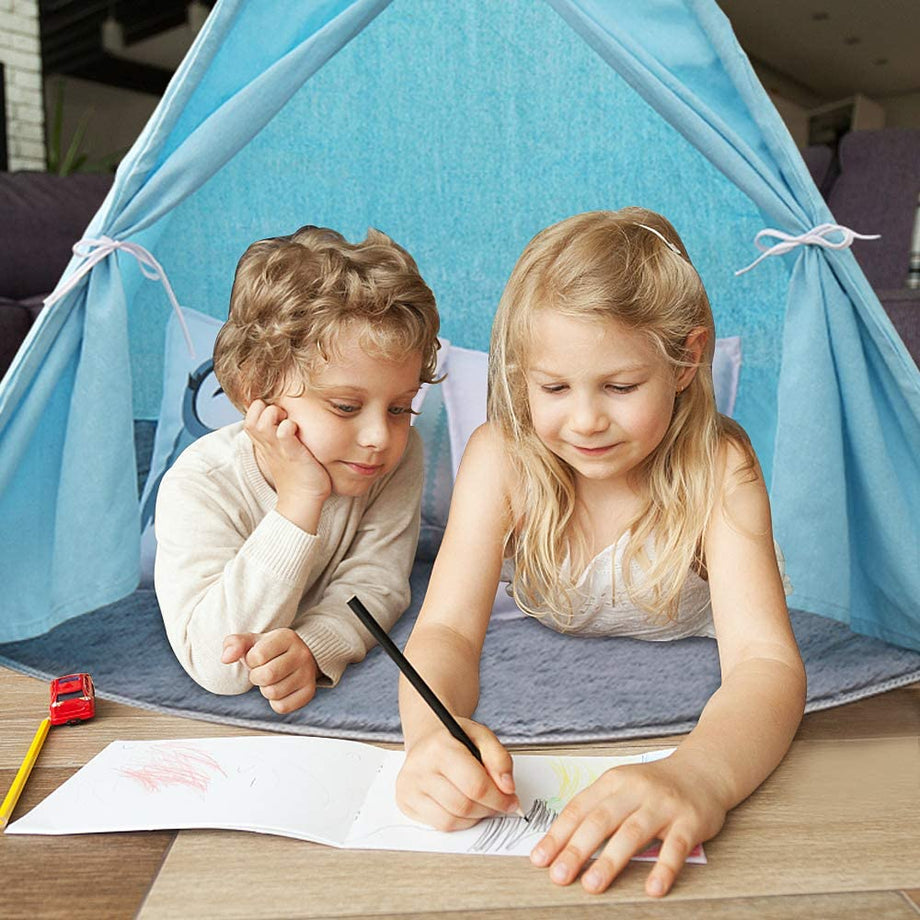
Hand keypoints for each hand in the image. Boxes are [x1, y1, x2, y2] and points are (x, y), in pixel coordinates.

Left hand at [221, 628, 318, 712]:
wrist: (295, 657)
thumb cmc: (268, 650)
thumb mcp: (251, 641)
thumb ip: (234, 644)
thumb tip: (226, 658)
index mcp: (286, 637)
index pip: (258, 655)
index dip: (250, 661)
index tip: (257, 658)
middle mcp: (301, 654)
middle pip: (267, 676)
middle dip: (256, 677)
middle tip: (261, 672)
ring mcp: (308, 674)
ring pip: (274, 693)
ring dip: (265, 689)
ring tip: (271, 680)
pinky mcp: (309, 692)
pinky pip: (282, 707)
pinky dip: (275, 702)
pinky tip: (279, 690)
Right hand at [244, 399, 331, 530]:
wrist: (302, 501)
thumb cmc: (297, 475)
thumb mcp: (281, 452)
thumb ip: (278, 436)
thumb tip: (285, 421)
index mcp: (265, 444)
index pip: (250, 418)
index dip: (259, 409)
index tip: (276, 412)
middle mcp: (268, 445)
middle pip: (251, 419)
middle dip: (263, 408)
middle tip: (282, 414)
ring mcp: (279, 450)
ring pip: (262, 423)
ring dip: (273, 415)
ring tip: (288, 420)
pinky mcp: (293, 454)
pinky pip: (284, 435)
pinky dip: (288, 427)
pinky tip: (295, 429)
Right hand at [396, 719, 521, 829]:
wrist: (426, 738)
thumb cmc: (454, 739)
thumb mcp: (481, 736)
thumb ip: (499, 759)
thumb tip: (507, 788)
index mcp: (439, 747)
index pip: (475, 785)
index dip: (499, 798)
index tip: (511, 801)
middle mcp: (419, 767)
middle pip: (464, 806)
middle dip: (489, 809)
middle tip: (499, 803)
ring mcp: (409, 786)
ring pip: (452, 820)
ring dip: (474, 817)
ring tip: (481, 803)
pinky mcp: (405, 801)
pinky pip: (440, 825)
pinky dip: (459, 821)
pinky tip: (463, 807)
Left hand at [530, 756, 725, 896]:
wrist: (703, 771)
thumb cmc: (654, 786)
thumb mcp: (622, 788)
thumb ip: (597, 810)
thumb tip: (562, 843)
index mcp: (613, 782)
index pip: (579, 809)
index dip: (558, 834)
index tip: (539, 859)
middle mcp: (635, 790)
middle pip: (600, 820)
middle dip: (576, 849)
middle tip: (559, 876)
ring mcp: (663, 805)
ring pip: (632, 833)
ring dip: (610, 861)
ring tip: (592, 885)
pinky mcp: (690, 821)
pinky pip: (675, 847)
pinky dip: (663, 868)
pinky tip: (652, 888)